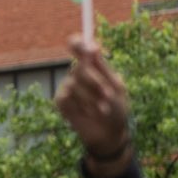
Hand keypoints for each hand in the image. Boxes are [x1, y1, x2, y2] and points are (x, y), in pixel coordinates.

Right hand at [54, 36, 131, 177]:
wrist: (110, 134)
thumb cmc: (116, 108)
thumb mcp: (116, 86)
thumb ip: (102, 67)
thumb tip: (93, 45)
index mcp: (91, 65)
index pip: (78, 45)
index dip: (79, 43)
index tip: (90, 49)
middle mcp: (77, 73)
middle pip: (79, 67)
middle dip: (96, 82)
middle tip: (108, 95)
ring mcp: (67, 87)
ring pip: (75, 84)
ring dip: (92, 98)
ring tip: (103, 110)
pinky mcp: (61, 101)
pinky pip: (67, 97)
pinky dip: (82, 106)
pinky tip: (88, 114)